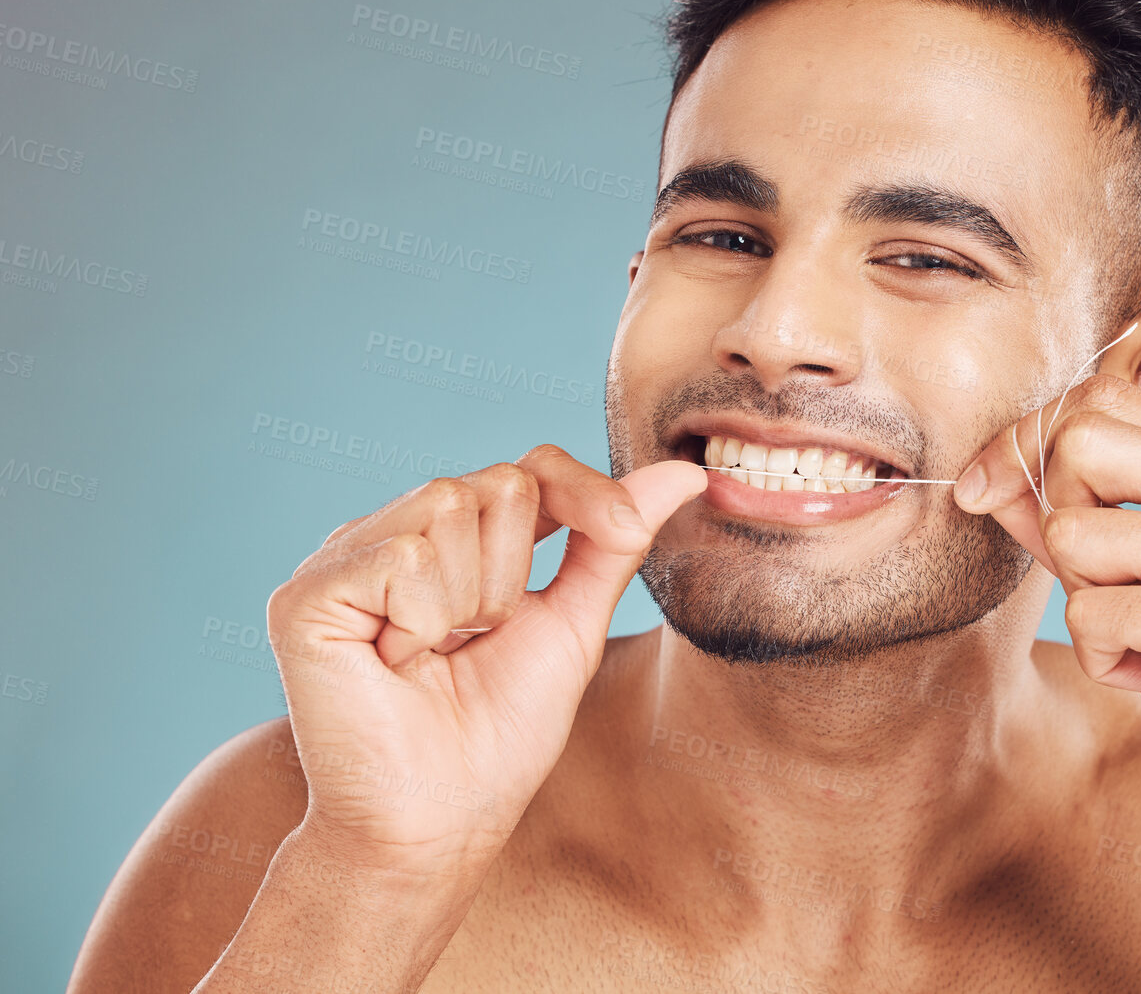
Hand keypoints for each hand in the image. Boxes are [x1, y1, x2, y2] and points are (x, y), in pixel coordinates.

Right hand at [267, 446, 705, 872]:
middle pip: (498, 483)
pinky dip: (423, 621)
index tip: (623, 532)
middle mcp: (391, 535)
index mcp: (448, 540)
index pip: (529, 467)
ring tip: (434, 657)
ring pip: (450, 508)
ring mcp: (344, 560)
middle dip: (516, 577)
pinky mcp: (307, 595)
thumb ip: (614, 542)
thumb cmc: (500, 735)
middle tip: (475, 644)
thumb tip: (684, 470)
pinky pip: (404, 556)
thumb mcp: (573, 623)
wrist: (441, 823)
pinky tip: (396, 663)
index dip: (584, 494)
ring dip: (471, 602)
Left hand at [953, 373, 1140, 871]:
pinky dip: (1105, 661)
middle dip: (1051, 512)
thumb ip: (1082, 520)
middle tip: (1096, 582)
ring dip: (1083, 605)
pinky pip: (1091, 616)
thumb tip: (988, 476)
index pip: (1102, 396)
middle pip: (1080, 439)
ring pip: (1072, 533)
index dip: (1025, 438)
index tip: (983, 488)